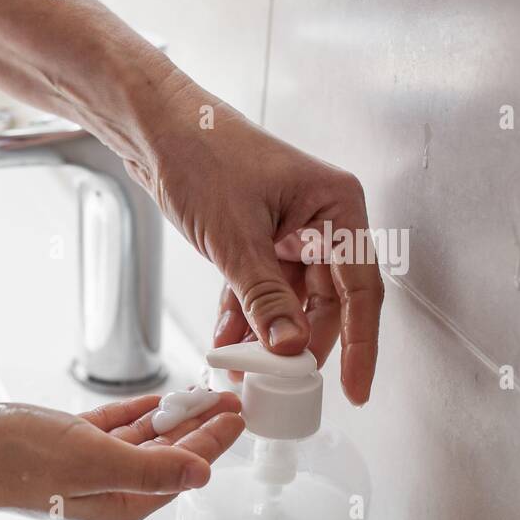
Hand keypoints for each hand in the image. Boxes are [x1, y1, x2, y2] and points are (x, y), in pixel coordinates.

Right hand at [0, 392, 243, 519]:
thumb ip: (153, 468)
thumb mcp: (96, 462)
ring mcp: (82, 470)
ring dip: (169, 418)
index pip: (180, 472)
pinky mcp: (62, 447)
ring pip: (139, 441)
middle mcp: (104, 492)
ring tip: (199, 394)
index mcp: (118, 507)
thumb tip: (203, 473)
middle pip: (165, 457)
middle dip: (197, 428)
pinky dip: (134, 414)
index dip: (211, 442)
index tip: (237, 416)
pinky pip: (110, 430)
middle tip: (227, 398)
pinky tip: (154, 399)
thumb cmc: (17, 463)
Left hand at [143, 81, 382, 404]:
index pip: (362, 290)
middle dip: (299, 344)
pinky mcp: (258, 239)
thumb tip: (291, 348)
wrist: (157, 130)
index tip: (356, 389)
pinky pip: (261, 290)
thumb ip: (265, 298)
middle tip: (280, 383)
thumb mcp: (235, 239)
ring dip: (265, 336)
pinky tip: (226, 343)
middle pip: (327, 302)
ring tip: (241, 369)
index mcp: (336, 206)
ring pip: (290, 301)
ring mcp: (289, 231)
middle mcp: (321, 218)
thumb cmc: (202, 158)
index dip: (361, 344)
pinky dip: (244, 317)